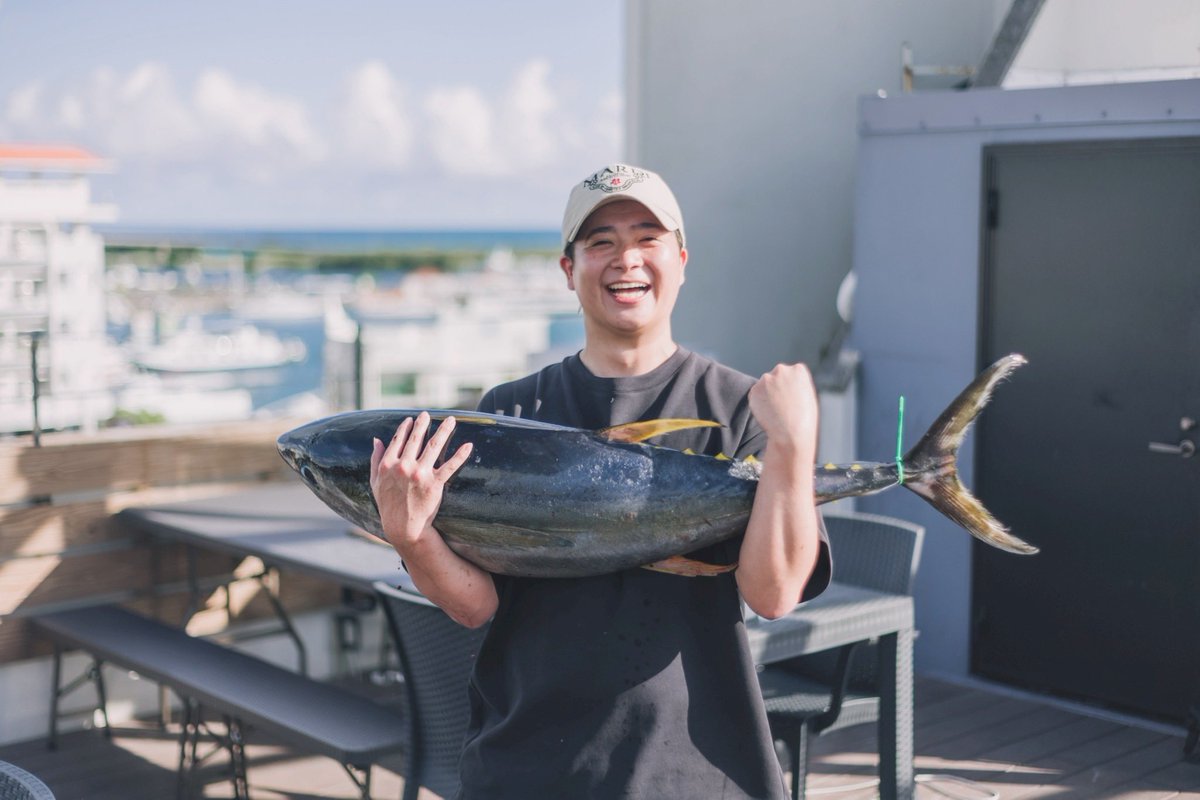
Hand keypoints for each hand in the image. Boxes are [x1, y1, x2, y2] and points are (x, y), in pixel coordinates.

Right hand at [369, 412, 473, 547]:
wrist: (403, 527)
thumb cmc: (389, 505)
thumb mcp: (375, 482)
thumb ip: (375, 459)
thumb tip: (376, 440)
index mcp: (388, 464)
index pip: (398, 440)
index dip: (405, 428)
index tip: (411, 419)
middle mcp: (403, 466)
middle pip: (416, 438)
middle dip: (423, 423)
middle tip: (428, 414)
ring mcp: (420, 473)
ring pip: (434, 445)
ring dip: (444, 430)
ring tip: (451, 420)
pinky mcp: (434, 483)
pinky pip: (450, 465)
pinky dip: (460, 454)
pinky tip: (468, 445)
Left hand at [748, 363, 818, 455]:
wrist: (791, 433)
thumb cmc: (805, 419)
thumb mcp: (808, 395)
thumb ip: (796, 385)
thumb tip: (785, 384)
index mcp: (798, 370)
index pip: (790, 373)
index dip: (790, 387)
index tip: (791, 398)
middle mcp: (781, 370)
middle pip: (776, 376)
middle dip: (776, 387)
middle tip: (781, 405)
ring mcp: (766, 379)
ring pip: (764, 386)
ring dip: (767, 395)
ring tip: (776, 411)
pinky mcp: (754, 390)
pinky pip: (755, 396)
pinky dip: (759, 404)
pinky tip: (768, 413)